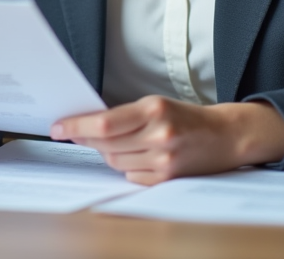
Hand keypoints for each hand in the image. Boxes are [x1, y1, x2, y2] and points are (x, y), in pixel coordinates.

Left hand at [50, 96, 283, 183]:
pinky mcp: (168, 178)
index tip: (57, 128)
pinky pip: (131, 176)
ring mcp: (164, 159)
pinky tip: (136, 156)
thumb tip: (88, 126)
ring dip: (107, 154)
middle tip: (75, 134)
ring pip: (115, 162)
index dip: (76, 127)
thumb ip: (125, 115)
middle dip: (87, 141)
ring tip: (118, 143)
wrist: (226, 135)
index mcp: (154, 109)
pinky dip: (126, 167)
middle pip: (106, 145)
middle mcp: (159, 134)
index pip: (103, 123)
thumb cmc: (187, 117)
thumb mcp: (156, 105)